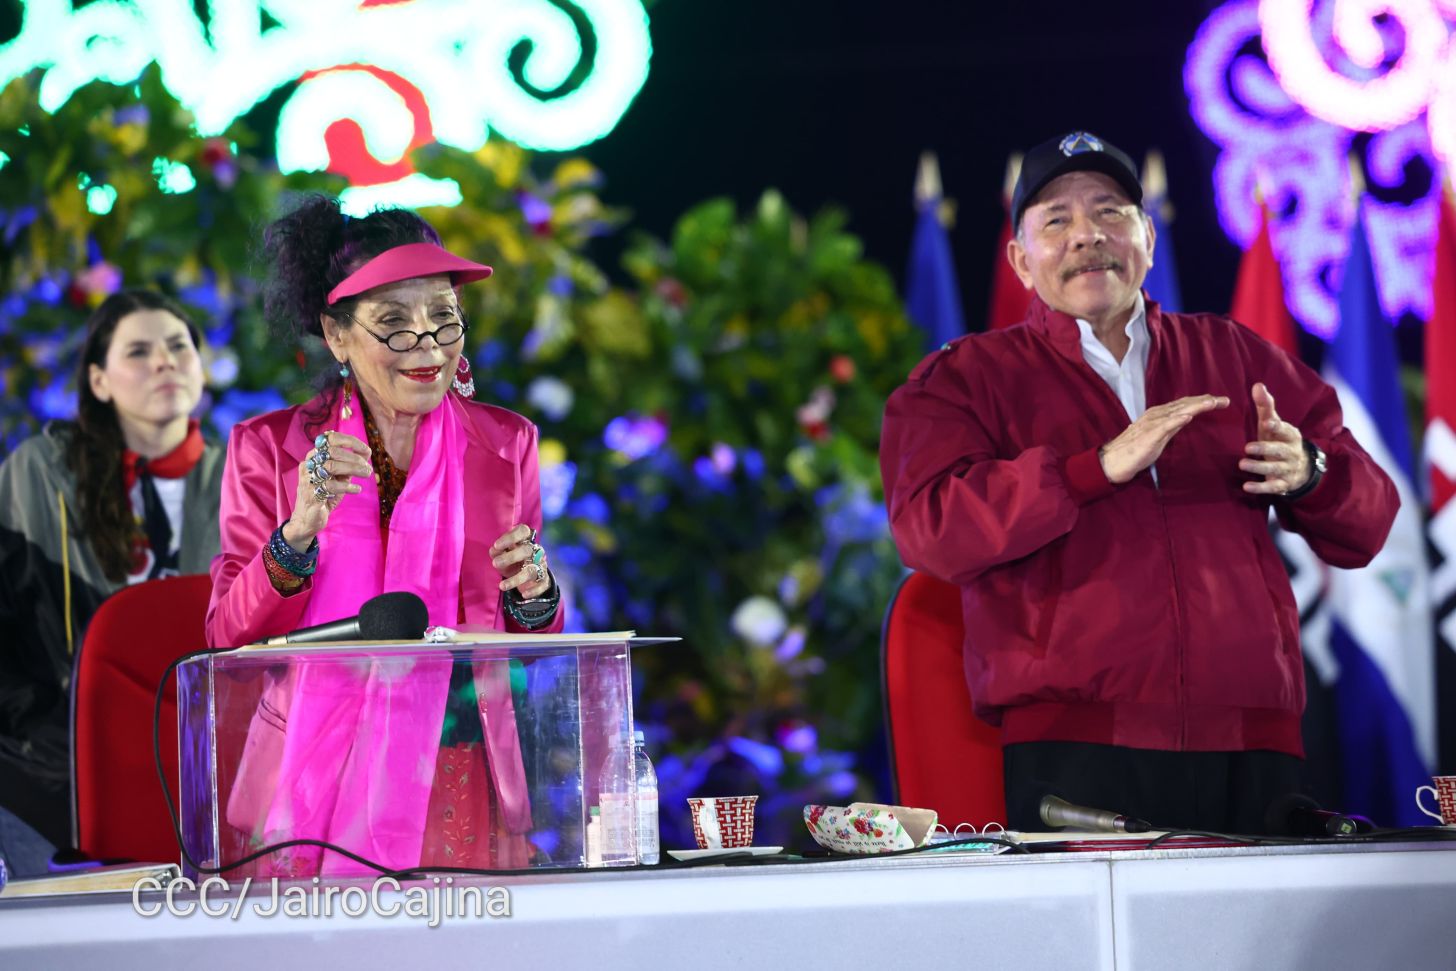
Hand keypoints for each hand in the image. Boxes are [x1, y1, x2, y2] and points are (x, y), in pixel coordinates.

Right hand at [283, 431, 371, 550]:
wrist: (308, 519)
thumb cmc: (324, 494)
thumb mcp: (338, 477)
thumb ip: (348, 465)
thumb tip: (366, 453)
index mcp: (314, 457)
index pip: (329, 439)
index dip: (350, 441)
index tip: (366, 450)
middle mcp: (309, 465)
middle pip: (332, 451)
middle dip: (354, 458)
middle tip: (367, 468)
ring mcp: (308, 479)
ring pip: (331, 466)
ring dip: (353, 469)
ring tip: (366, 474)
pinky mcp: (311, 494)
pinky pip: (332, 486)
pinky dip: (348, 486)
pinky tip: (356, 489)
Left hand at [491, 524, 552, 597]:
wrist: (529, 576)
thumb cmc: (512, 561)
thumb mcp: (503, 555)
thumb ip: (498, 552)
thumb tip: (494, 551)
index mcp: (525, 540)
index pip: (523, 531)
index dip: (511, 537)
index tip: (497, 545)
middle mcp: (536, 551)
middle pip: (527, 550)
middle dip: (511, 557)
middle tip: (495, 563)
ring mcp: (541, 565)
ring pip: (531, 571)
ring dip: (516, 578)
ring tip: (502, 586)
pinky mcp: (544, 580)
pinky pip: (541, 585)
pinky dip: (533, 590)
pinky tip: (523, 594)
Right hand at [1099, 394, 1230, 483]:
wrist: (1114, 461)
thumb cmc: (1136, 451)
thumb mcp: (1159, 437)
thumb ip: (1172, 427)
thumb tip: (1186, 418)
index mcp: (1160, 415)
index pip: (1185, 405)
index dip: (1202, 401)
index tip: (1220, 401)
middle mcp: (1157, 414)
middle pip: (1185, 404)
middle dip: (1205, 401)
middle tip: (1225, 400)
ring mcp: (1152, 424)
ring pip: (1177, 411)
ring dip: (1195, 406)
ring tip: (1211, 402)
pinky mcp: (1149, 435)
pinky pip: (1165, 426)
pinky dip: (1176, 420)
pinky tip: (1188, 416)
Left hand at [1240, 383, 1309, 494]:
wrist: (1300, 467)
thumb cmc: (1279, 439)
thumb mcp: (1273, 423)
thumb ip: (1265, 406)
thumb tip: (1257, 385)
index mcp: (1290, 435)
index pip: (1285, 430)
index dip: (1277, 426)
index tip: (1266, 422)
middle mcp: (1291, 452)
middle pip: (1279, 451)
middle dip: (1265, 449)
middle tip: (1247, 448)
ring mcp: (1287, 469)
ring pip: (1274, 469)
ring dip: (1259, 467)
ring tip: (1242, 464)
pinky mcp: (1282, 484)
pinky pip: (1272, 488)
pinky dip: (1260, 488)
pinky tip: (1246, 487)